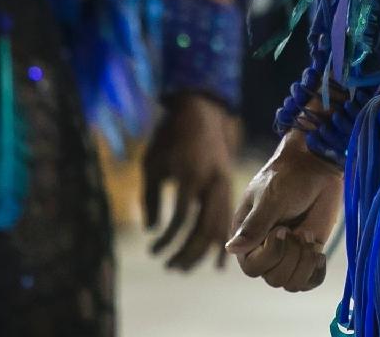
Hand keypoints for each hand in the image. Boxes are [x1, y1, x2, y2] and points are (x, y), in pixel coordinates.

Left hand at [143, 93, 236, 270]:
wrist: (200, 112)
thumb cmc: (169, 137)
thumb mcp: (152, 164)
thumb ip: (150, 198)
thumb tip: (152, 231)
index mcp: (191, 175)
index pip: (181, 218)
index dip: (167, 239)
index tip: (153, 251)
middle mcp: (211, 182)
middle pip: (204, 228)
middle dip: (186, 253)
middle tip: (169, 267)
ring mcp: (224, 184)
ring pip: (219, 226)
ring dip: (202, 252)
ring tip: (182, 267)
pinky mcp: (228, 186)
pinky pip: (227, 219)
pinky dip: (221, 241)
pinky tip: (218, 264)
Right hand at [226, 130, 341, 291]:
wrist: (316, 165)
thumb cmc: (288, 176)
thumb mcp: (270, 198)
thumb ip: (254, 226)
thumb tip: (230, 249)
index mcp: (247, 236)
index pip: (252, 268)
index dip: (270, 255)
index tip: (283, 230)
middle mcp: (264, 249)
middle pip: (273, 279)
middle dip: (290, 257)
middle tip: (299, 231)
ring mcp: (287, 253)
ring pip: (291, 284)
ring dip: (304, 263)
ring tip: (309, 237)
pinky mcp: (307, 254)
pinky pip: (309, 281)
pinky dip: (316, 273)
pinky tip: (318, 253)